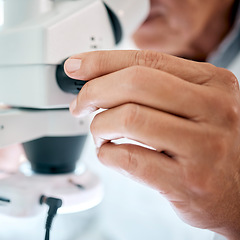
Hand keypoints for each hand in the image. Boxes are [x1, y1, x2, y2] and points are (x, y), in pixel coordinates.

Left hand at [65, 50, 239, 238]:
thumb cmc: (210, 146)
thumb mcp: (197, 106)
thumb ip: (157, 89)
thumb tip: (97, 77)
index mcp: (213, 83)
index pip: (147, 60)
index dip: (103, 61)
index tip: (77, 67)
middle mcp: (214, 109)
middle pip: (135, 83)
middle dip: (94, 91)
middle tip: (81, 105)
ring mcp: (203, 147)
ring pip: (129, 118)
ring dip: (100, 126)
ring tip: (101, 133)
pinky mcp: (187, 182)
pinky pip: (130, 159)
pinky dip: (107, 154)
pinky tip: (111, 154)